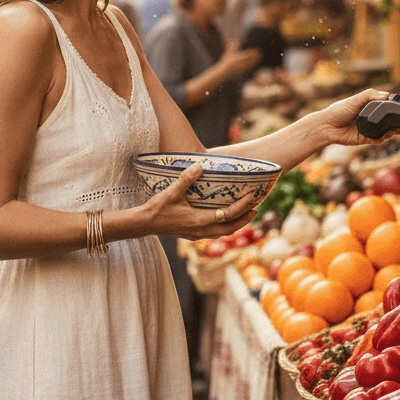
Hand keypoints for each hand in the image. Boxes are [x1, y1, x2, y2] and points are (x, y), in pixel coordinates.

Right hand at [140, 164, 257, 240]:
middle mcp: (202, 231)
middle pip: (231, 228)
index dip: (242, 206)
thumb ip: (187, 178)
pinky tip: (223, 220)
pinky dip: (224, 227)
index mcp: (200, 221)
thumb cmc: (158, 208)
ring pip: (223, 232)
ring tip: (244, 215)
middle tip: (256, 210)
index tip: (253, 198)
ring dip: (236, 225)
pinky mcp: (192, 235)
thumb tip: (199, 165)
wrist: (144, 224)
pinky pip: (214, 232)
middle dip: (245, 219)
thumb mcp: (172, 191)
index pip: (229, 215)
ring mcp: (197, 235)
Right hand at [219, 42, 261, 78]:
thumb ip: (233, 47)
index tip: (257, 50)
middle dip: (256, 57)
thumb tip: (237, 40)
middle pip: (250, 60)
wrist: (222, 72)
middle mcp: (239, 64)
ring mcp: (241, 69)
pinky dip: (253, 65)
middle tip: (260, 53)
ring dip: (256, 61)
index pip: (247, 55)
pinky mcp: (242, 73)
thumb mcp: (228, 53)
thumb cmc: (225, 61)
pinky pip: (249, 68)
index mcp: (236, 59)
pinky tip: (256, 62)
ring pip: (251, 65)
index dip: (252, 52)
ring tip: (260, 57)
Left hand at [316, 88, 399, 146]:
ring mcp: (367, 129)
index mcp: (368, 108)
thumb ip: (370, 95)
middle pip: (386, 122)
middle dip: (396, 123)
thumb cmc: (339, 110)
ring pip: (384, 132)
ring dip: (391, 132)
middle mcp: (369, 119)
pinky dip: (381, 139)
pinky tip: (384, 137)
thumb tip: (387, 94)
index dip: (393, 110)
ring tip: (397, 131)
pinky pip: (376, 140)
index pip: (384, 109)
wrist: (327, 126)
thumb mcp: (355, 99)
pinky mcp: (364, 139)